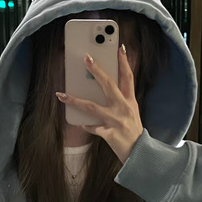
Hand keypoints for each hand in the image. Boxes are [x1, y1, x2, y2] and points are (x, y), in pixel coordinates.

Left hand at [55, 45, 143, 164]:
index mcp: (130, 101)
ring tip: (62, 95)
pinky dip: (84, 125)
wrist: (139, 153)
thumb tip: (100, 90)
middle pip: (108, 85)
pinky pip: (91, 127)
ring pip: (91, 107)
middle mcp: (123, 108)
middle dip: (96, 70)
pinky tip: (78, 122)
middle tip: (87, 58)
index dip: (124, 62)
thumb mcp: (131, 112)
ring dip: (75, 100)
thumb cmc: (132, 132)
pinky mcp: (108, 133)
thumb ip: (119, 101)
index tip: (120, 48)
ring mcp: (115, 120)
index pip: (128, 77)